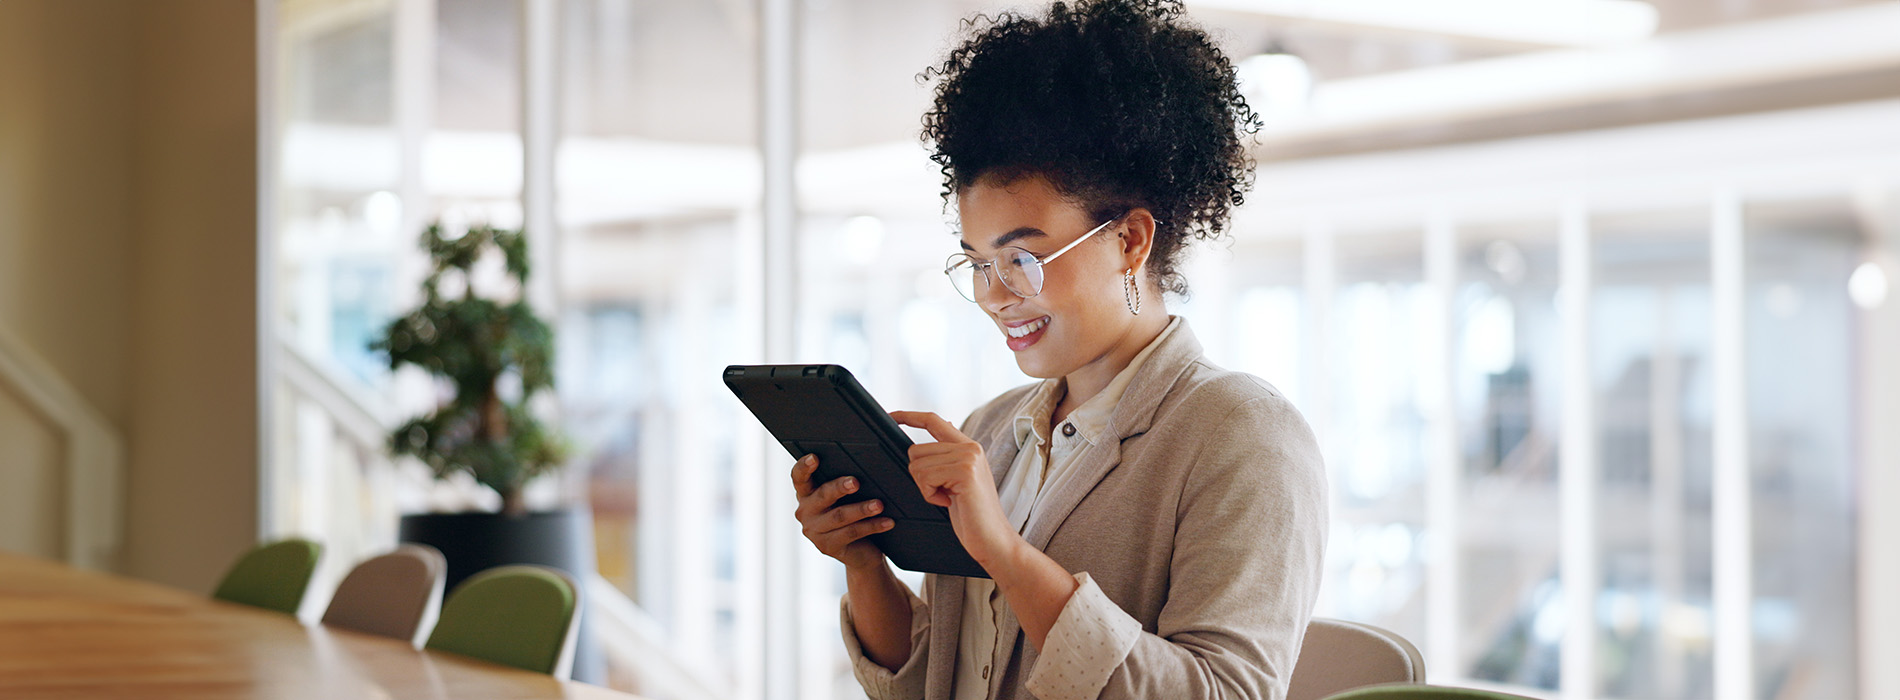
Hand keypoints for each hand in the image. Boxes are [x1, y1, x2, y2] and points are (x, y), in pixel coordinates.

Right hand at [790, 455, 893, 571]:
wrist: (859, 551)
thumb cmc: (853, 515)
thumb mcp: (846, 498)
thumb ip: (846, 484)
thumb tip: (865, 468)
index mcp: (806, 494)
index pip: (799, 478)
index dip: (804, 467)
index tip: (814, 457)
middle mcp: (805, 512)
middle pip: (822, 495)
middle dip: (839, 487)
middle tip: (855, 482)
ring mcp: (814, 532)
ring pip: (839, 516)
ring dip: (862, 509)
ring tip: (879, 504)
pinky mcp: (827, 547)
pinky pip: (852, 533)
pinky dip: (872, 526)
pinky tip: (887, 521)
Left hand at [889, 411, 1022, 567]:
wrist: (993, 540)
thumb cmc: (972, 516)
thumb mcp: (957, 482)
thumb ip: (947, 459)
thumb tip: (935, 436)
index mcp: (968, 447)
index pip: (933, 421)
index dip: (909, 416)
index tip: (891, 416)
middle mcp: (970, 447)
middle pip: (916, 450)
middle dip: (919, 477)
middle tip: (942, 494)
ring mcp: (969, 458)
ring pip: (917, 465)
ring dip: (925, 488)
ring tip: (948, 498)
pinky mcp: (965, 471)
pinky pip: (925, 477)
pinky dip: (930, 495)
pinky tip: (948, 503)